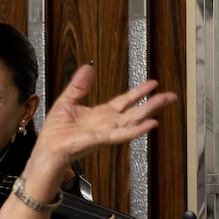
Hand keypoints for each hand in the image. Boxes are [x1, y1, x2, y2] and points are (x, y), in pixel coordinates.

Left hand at [28, 65, 174, 181]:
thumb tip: (86, 68)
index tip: (153, 83)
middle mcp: (107, 124)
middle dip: (153, 102)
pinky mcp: (102, 139)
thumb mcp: (66, 101)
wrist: (48, 150)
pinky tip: (151, 123)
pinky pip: (123, 134)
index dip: (139, 91)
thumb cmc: (55, 133)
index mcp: (100, 115)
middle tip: (169, 96)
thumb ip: (78, 86)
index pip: (125, 100)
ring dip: (150, 111)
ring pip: (134, 120)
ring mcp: (107, 132)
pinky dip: (138, 129)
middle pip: (135, 110)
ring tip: (164, 102)